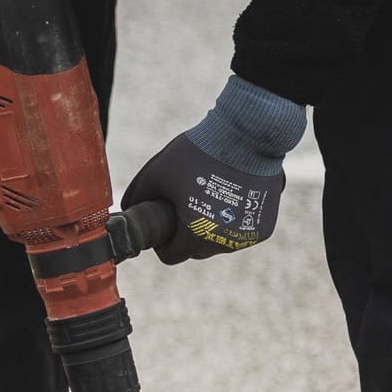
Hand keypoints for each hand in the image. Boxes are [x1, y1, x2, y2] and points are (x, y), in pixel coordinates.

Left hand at [120, 75, 306, 263]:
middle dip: (187, 235)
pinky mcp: (264, 228)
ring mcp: (247, 237)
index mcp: (194, 236)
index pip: (171, 256)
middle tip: (186, 206)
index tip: (164, 224)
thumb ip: (137, 196)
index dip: (163, 242)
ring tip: (208, 200)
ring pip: (219, 243)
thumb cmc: (197, 153)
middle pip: (196, 251)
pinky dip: (233, 223)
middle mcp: (223, 243)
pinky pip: (240, 233)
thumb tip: (127, 210)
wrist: (248, 135)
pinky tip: (229, 199)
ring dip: (211, 230)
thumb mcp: (156, 173)